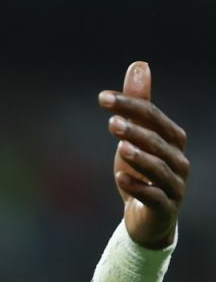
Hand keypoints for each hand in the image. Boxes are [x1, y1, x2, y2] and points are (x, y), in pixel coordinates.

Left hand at [100, 61, 187, 248]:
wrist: (148, 217)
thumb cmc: (142, 171)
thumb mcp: (136, 136)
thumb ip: (138, 103)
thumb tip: (139, 64)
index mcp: (173, 140)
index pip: (153, 117)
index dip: (130, 105)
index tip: (102, 98)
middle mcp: (178, 160)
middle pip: (158, 142)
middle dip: (136, 130)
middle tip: (111, 123)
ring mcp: (174, 185)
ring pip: (160, 169)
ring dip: (140, 158)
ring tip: (120, 148)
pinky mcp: (165, 207)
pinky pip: (154, 196)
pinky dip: (138, 187)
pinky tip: (121, 179)